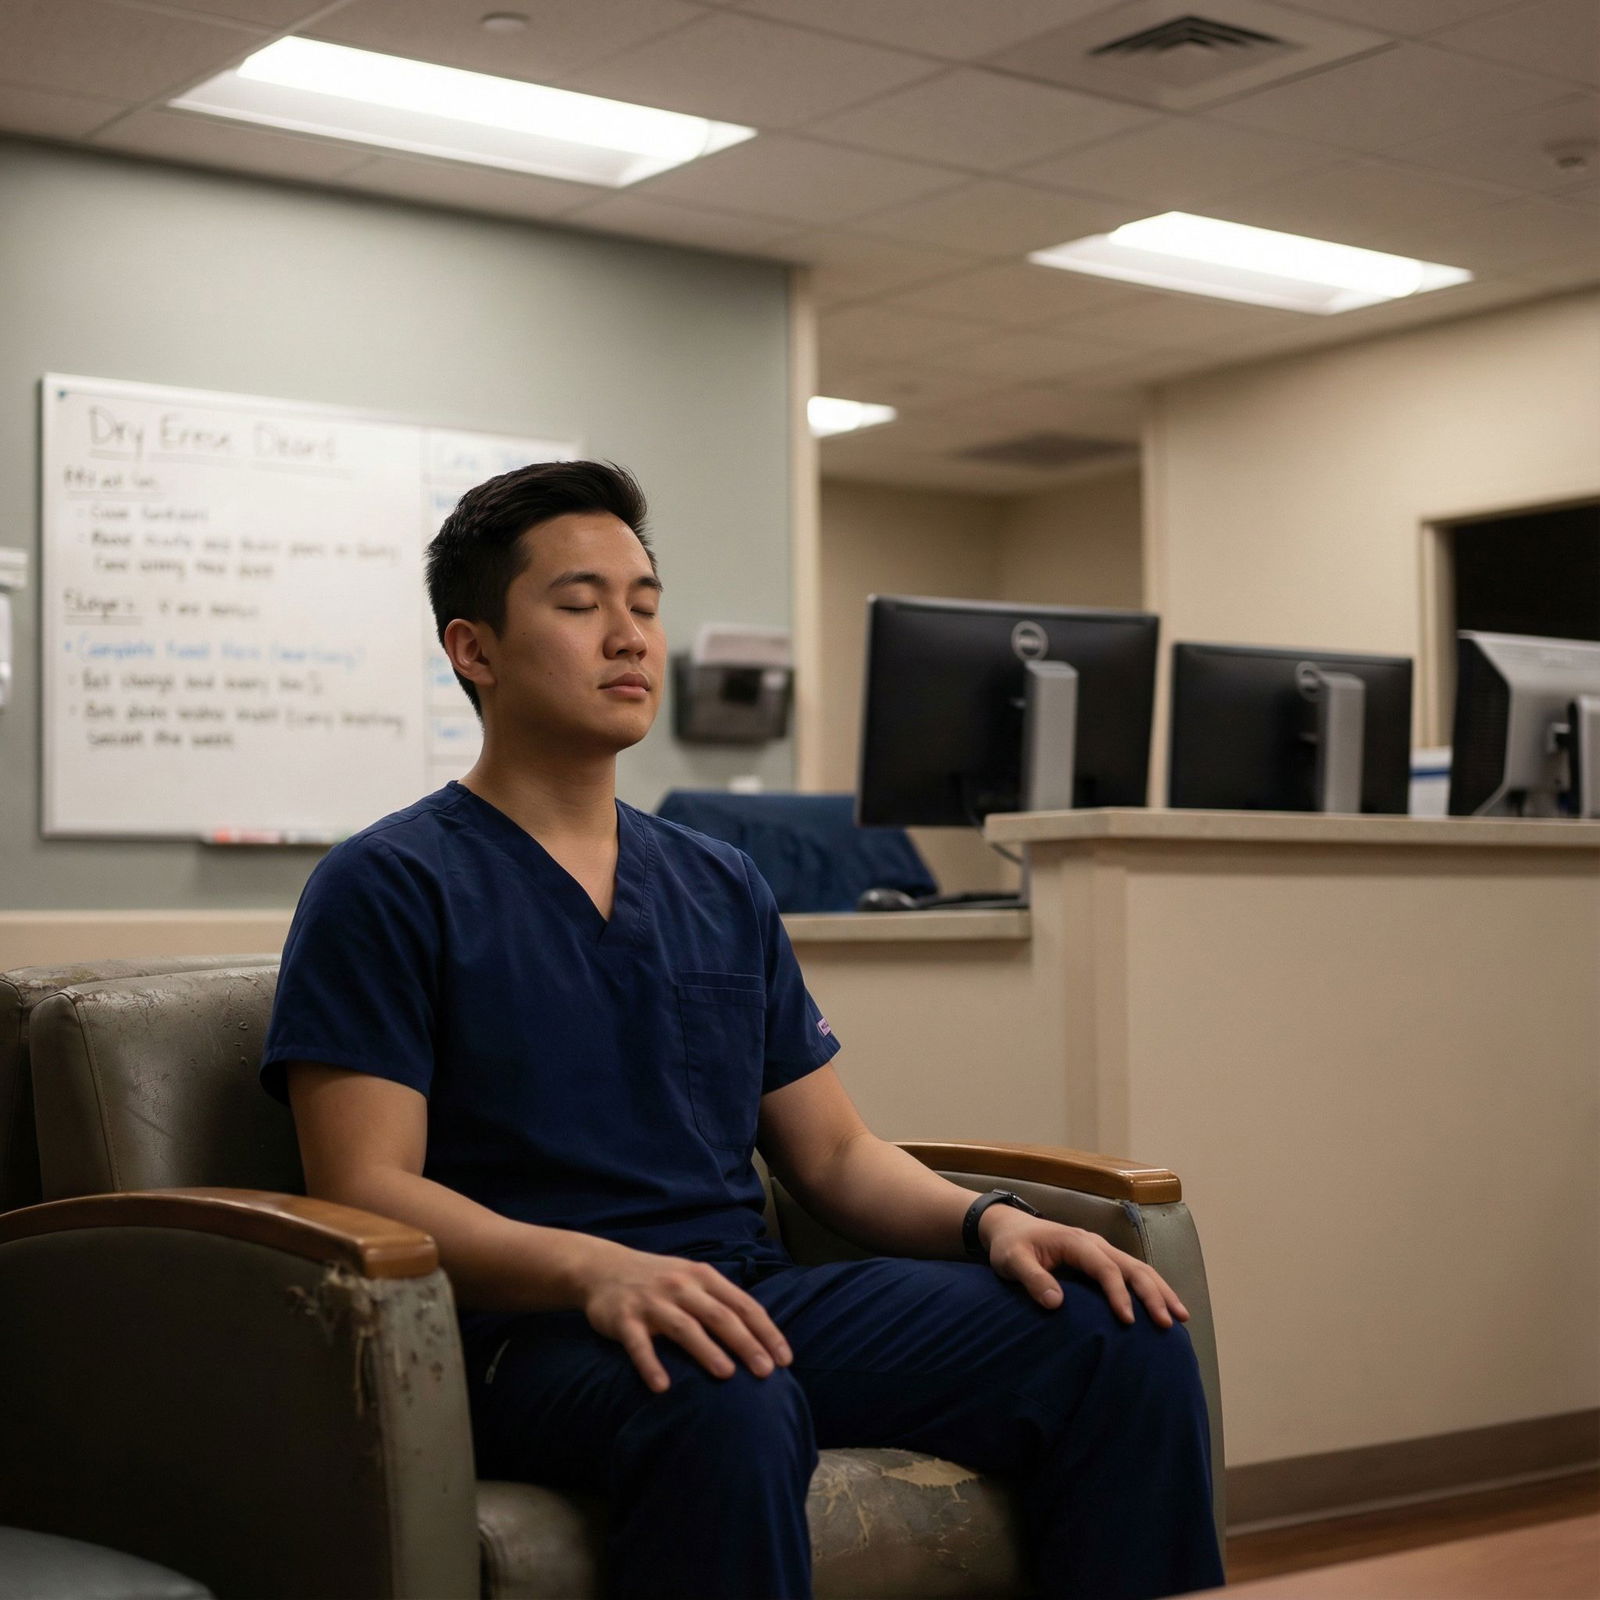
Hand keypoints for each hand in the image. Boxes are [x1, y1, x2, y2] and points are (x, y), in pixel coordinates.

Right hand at [581, 1247, 792, 1393]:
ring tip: (727, 1374)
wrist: (603, 1268)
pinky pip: (638, 1345)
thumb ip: (721, 1301)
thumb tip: (761, 1335)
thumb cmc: (659, 1280)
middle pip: (719, 1316)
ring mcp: (652, 1302)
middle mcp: (681, 1287)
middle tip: (766, 1372)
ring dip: (707, 1350)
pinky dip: (650, 1365)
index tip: (785, 1359)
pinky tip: (662, 1387)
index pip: (743, 1304)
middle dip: (745, 1343)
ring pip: (685, 1327)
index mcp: (703, 1277)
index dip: (766, 1331)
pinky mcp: (623, 1319)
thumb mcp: (692, 1279)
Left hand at [978, 1207, 1189, 1328]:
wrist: (1008, 1228)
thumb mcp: (1012, 1261)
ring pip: (1139, 1268)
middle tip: (1169, 1323)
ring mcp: (1101, 1250)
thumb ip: (1032, 1279)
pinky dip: (1153, 1289)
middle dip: (1152, 1294)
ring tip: (1181, 1318)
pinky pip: (1133, 1273)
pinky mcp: (1102, 1260)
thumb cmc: (1010, 1246)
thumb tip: (1057, 1303)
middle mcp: (1094, 1243)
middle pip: (1132, 1266)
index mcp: (1075, 1242)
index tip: (1128, 1321)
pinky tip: (1166, 1308)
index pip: (1104, 1268)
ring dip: (1161, 1291)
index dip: (1118, 1293)